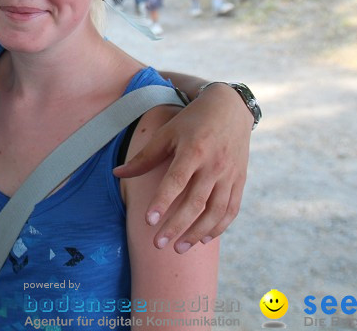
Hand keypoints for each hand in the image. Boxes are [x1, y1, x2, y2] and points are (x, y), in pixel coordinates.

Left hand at [114, 84, 251, 252]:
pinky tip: (204, 239)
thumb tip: (117, 173)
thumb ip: (144, 157)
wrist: (230, 108)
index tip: (148, 221)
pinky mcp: (240, 181)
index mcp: (193, 150)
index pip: (176, 180)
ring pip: (216, 211)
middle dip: (177, 226)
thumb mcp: (167, 133)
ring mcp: (229, 174)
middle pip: (196, 202)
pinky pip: (231, 209)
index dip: (162, 201)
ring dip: (197, 233)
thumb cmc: (192, 121)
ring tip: (179, 248)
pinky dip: (219, 227)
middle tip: (158, 245)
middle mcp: (214, 164)